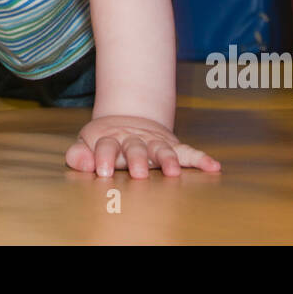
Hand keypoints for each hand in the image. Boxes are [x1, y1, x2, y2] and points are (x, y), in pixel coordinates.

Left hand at [66, 114, 220, 177]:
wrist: (125, 120)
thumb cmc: (103, 141)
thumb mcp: (85, 144)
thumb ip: (78, 155)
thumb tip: (82, 163)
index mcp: (110, 139)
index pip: (106, 146)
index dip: (102, 157)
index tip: (101, 171)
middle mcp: (133, 139)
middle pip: (135, 147)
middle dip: (137, 160)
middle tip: (138, 174)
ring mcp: (153, 142)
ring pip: (162, 149)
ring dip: (168, 159)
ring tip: (172, 172)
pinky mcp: (171, 145)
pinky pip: (187, 152)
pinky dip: (201, 158)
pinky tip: (213, 166)